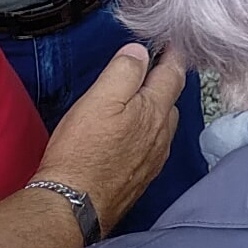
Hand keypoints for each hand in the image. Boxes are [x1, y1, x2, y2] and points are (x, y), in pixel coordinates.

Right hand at [33, 43, 184, 234]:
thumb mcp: (99, 100)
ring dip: (159, 107)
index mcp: (155, 110)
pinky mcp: (142, 176)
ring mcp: (154, 157)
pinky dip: (150, 130)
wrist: (73, 205)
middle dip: (167, 80)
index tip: (174, 42)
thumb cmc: (82, 152)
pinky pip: (154, 145)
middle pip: (171, 99)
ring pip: (164, 123)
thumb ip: (123, 72)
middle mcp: (162, 134)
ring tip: (147, 96)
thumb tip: (140, 52)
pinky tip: (137, 133)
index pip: (173, 73)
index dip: (173, 54)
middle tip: (159, 66)